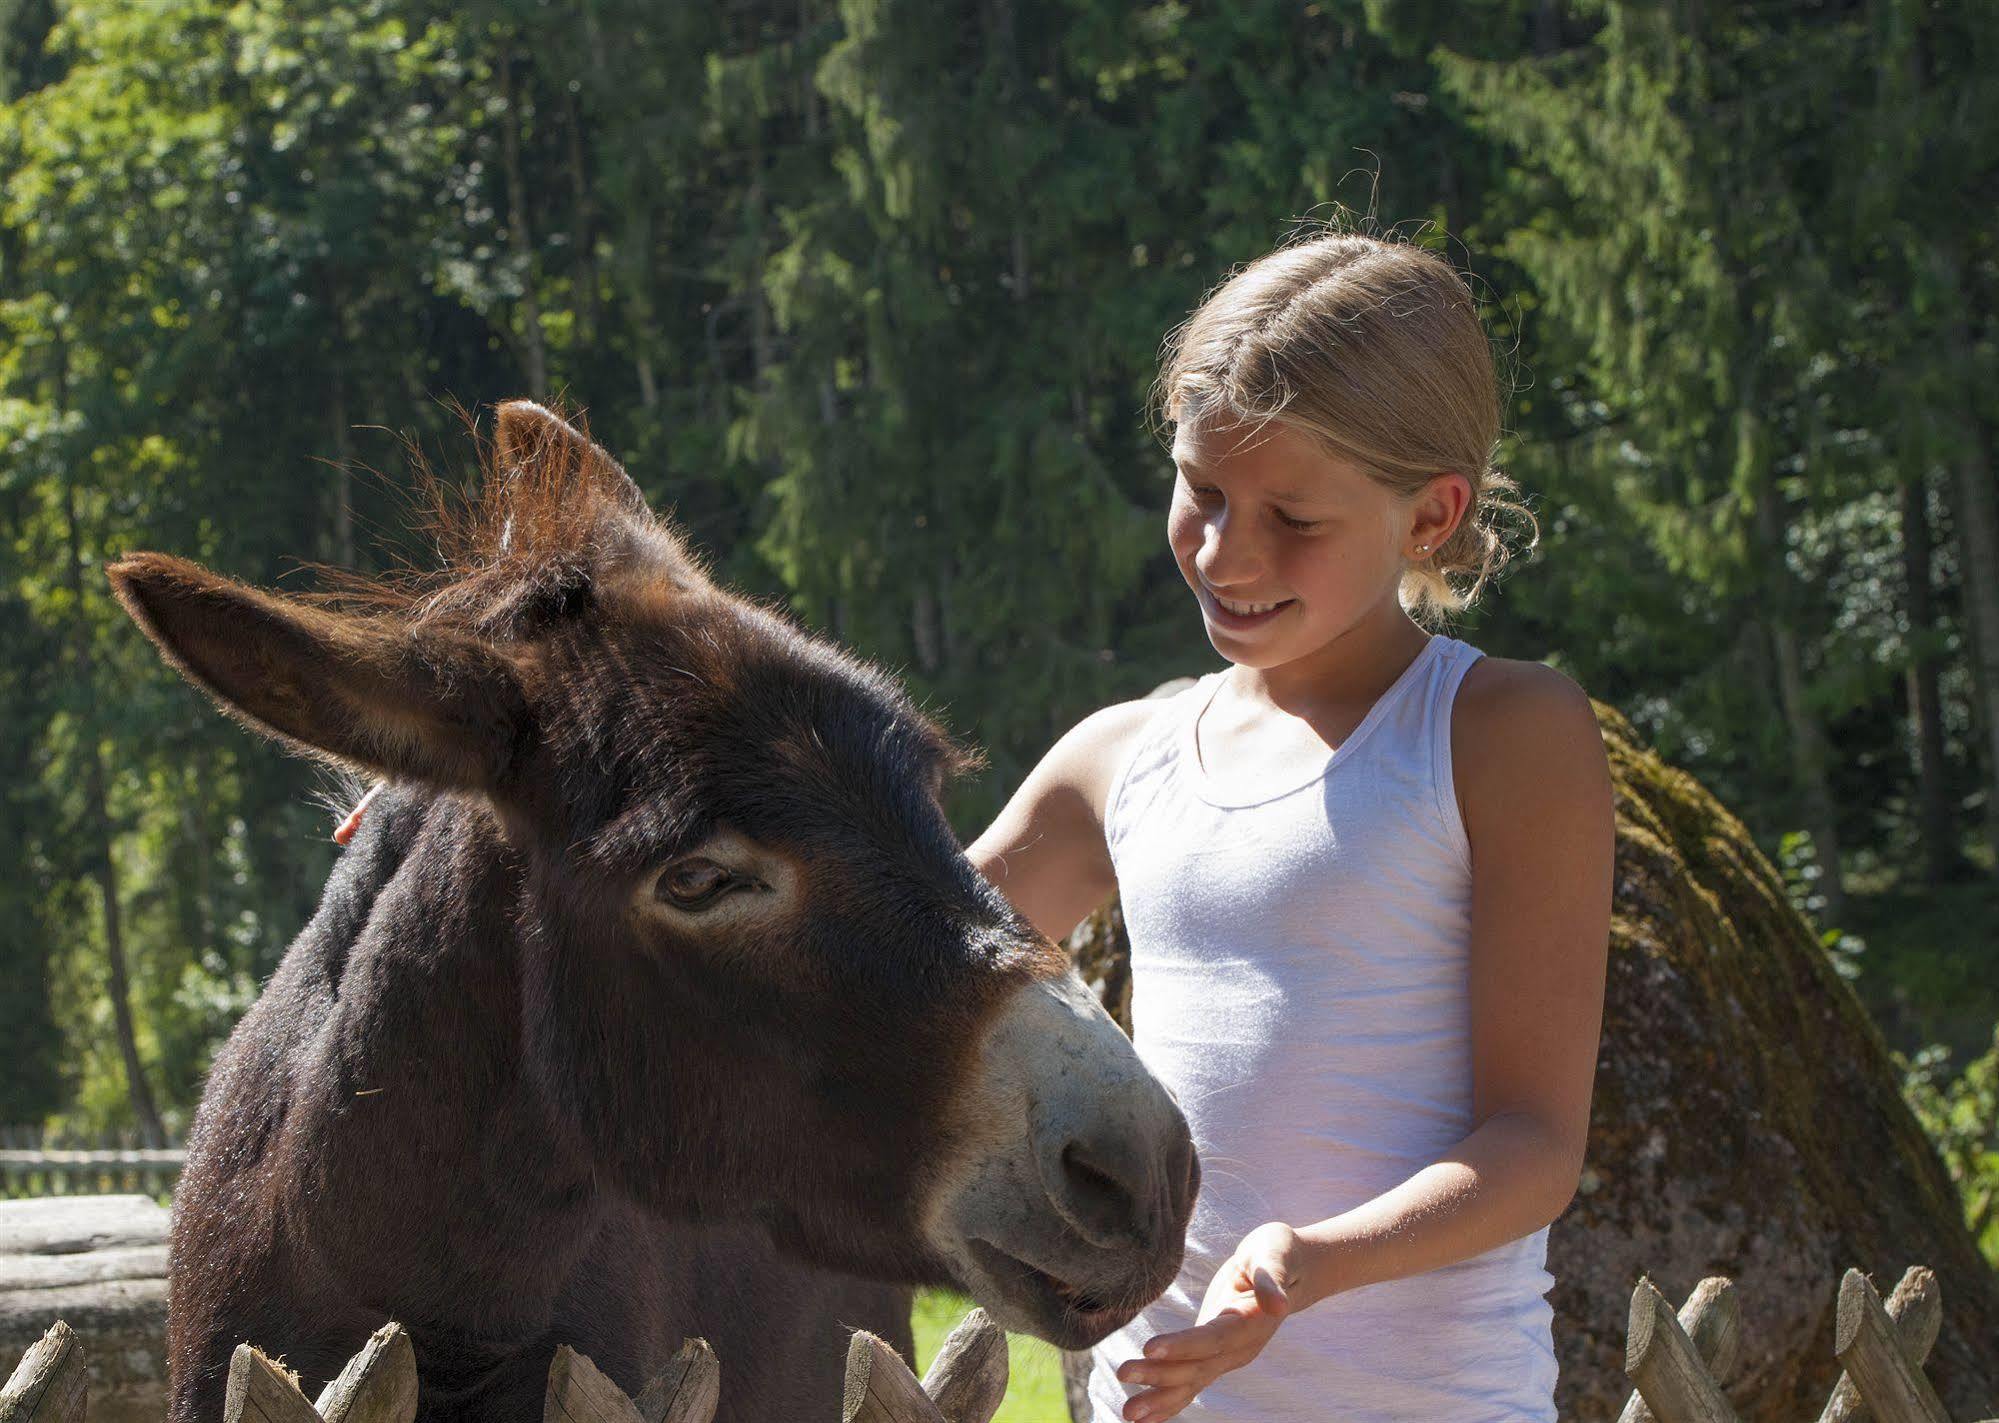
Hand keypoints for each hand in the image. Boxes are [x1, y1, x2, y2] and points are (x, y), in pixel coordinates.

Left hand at [1114, 1221, 1300, 1421]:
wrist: (1290, 1270)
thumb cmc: (1277, 1253)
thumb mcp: (1275, 1253)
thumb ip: (1272, 1277)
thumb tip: (1278, 1304)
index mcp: (1250, 1322)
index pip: (1213, 1338)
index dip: (1183, 1346)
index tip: (1150, 1348)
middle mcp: (1239, 1347)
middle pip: (1197, 1366)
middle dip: (1160, 1375)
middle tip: (1123, 1374)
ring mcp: (1228, 1356)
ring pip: (1192, 1382)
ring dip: (1160, 1399)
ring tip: (1128, 1413)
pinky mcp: (1216, 1355)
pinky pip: (1192, 1382)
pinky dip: (1169, 1402)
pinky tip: (1145, 1417)